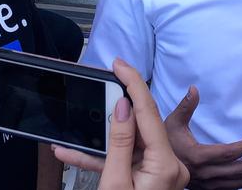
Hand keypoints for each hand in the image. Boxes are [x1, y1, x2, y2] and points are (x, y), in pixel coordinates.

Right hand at [54, 58, 188, 189]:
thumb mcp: (114, 184)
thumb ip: (119, 143)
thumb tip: (123, 106)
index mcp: (166, 167)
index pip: (149, 113)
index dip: (134, 83)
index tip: (119, 63)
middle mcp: (169, 168)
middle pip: (142, 124)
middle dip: (118, 105)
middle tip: (104, 82)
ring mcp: (160, 176)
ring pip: (130, 142)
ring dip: (101, 137)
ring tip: (76, 129)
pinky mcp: (150, 182)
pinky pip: (126, 160)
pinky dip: (103, 157)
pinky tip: (73, 153)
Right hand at [165, 85, 241, 189]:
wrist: (156, 164)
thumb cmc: (166, 141)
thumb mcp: (173, 122)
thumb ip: (186, 106)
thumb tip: (194, 89)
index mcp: (198, 156)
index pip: (228, 153)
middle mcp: (205, 174)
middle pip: (239, 171)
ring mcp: (209, 184)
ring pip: (240, 182)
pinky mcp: (211, 189)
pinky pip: (235, 187)